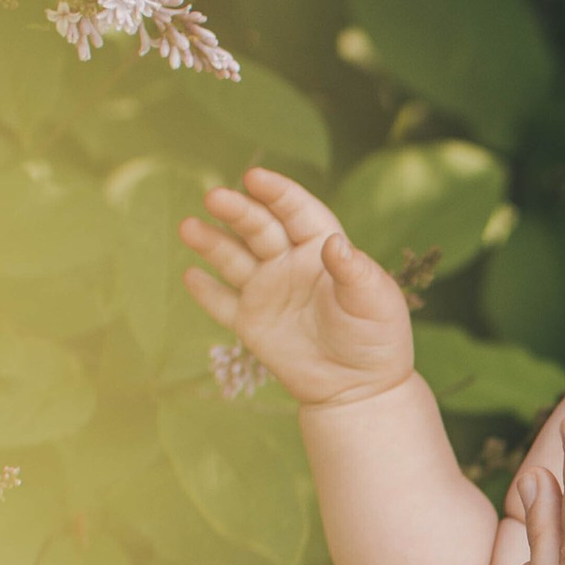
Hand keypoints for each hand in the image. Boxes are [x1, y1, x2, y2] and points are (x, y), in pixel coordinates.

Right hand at [178, 165, 414, 408]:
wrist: (360, 387)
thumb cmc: (377, 338)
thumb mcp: (375, 302)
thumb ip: (355, 272)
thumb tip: (335, 244)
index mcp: (321, 248)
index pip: (296, 211)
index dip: (276, 192)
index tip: (254, 177)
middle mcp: (289, 262)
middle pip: (258, 228)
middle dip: (236, 211)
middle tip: (213, 197)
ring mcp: (268, 291)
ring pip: (233, 259)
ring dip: (211, 242)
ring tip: (188, 227)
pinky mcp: (251, 322)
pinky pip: (223, 304)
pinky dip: (206, 291)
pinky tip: (189, 275)